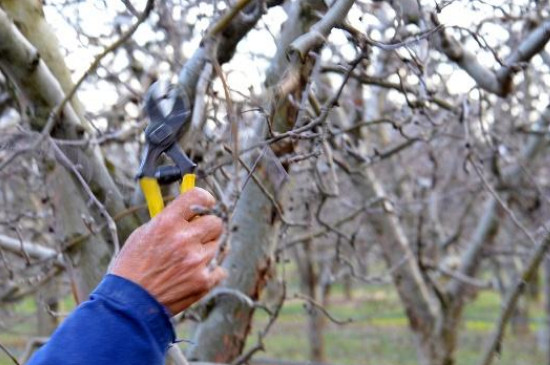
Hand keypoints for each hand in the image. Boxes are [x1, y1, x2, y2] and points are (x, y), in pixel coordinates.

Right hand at [110, 188, 225, 314]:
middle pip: (215, 222)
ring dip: (205, 251)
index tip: (204, 205)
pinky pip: (219, 269)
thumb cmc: (132, 268)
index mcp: (167, 222)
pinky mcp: (203, 281)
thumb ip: (169, 220)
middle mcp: (184, 239)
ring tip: (185, 262)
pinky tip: (191, 276)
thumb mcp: (143, 234)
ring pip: (217, 246)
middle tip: (195, 237)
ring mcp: (196, 261)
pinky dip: (209, 272)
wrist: (129, 304)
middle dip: (207, 228)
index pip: (198, 196)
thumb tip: (190, 210)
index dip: (204, 200)